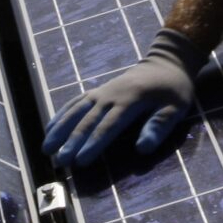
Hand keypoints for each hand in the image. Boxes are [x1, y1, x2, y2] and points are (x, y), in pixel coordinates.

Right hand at [42, 28, 205, 168]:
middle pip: (88, 120)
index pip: (109, 125)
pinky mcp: (97, 91)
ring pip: (75, 110)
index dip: (94, 144)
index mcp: (131, 100)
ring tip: (46, 148)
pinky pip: (75, 103)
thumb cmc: (173, 90)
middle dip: (72, 141)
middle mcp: (111, 94)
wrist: (165, 62)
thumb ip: (159, 126)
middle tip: (59, 160)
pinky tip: (50, 129)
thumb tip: (142, 148)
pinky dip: (61, 115)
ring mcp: (101, 91)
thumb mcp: (176, 108)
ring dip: (60, 129)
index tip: (81, 161)